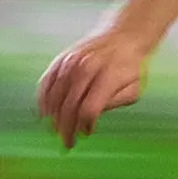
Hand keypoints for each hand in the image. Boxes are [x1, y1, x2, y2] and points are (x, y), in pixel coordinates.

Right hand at [37, 26, 152, 149]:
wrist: (123, 35)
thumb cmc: (131, 67)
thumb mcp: (134, 88)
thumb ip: (114, 104)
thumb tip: (89, 121)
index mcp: (108, 76)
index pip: (89, 109)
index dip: (85, 125)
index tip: (87, 134)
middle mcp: (87, 68)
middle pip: (70, 105)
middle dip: (66, 128)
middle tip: (67, 143)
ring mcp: (72, 62)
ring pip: (55, 95)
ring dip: (53, 117)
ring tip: (56, 131)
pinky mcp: (61, 59)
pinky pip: (47, 82)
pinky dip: (43, 100)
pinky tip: (45, 113)